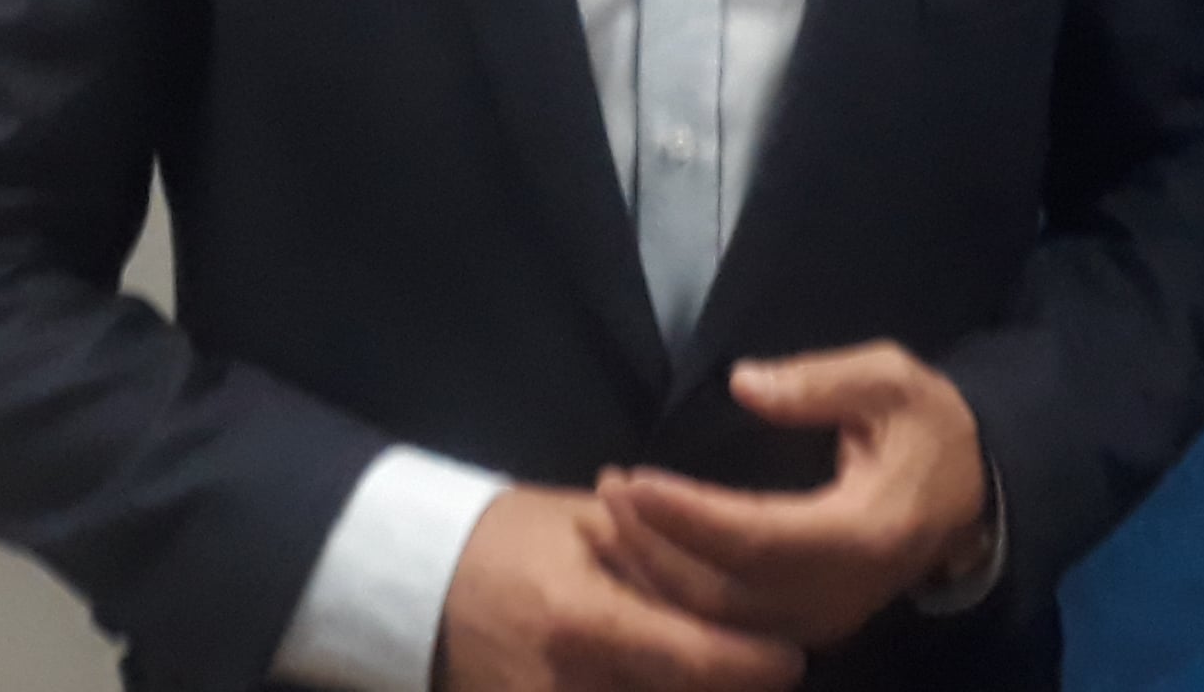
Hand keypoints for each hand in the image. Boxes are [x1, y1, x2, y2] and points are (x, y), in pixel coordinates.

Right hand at [435, 485, 802, 691]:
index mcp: (586, 621)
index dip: (754, 665)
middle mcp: (569, 685)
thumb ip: (661, 559)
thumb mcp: (589, 527)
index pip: (695, 659)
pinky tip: (656, 679)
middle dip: (725, 688)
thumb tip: (742, 581)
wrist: (410, 585)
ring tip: (715, 671)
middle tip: (761, 667)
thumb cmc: (511, 539)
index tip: (793, 659)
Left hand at [593, 343, 994, 649]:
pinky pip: (727, 627)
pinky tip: (638, 556)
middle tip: (605, 493)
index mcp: (864, 533)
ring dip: (654, 575)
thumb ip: (822, 381)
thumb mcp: (891, 380)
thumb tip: (745, 383)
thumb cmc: (925, 428)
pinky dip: (675, 596)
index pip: (759, 537)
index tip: (634, 481)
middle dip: (654, 546)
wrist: (967, 496)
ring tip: (606, 520)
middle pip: (725, 591)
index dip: (690, 516)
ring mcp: (822, 623)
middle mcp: (838, 595)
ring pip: (719, 621)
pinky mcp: (805, 629)